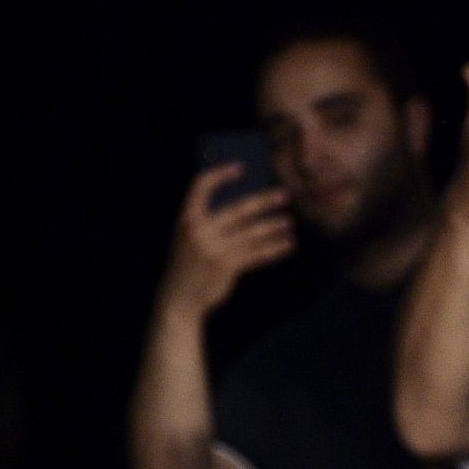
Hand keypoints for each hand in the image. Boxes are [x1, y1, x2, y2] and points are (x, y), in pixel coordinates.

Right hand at [157, 164, 294, 318]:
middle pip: (238, 209)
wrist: (179, 300)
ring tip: (289, 222)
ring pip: (252, 233)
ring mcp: (214, 248)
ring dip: (274, 227)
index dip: (220, 175)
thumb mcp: (189, 238)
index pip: (201, 186)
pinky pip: (257, 254)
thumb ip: (208, 222)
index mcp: (186, 218)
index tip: (241, 168)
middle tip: (285, 195)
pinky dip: (275, 248)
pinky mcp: (227, 266)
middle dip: (264, 201)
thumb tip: (245, 207)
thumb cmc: (187, 266)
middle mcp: (199, 230)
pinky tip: (288, 243)